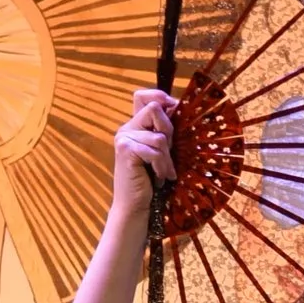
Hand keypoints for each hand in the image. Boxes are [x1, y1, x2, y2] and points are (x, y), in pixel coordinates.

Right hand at [110, 85, 176, 214]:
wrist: (136, 206)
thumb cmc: (152, 180)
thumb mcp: (162, 151)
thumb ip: (165, 131)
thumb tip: (180, 107)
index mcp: (135, 125)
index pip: (143, 96)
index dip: (160, 97)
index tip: (174, 110)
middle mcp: (126, 128)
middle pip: (154, 108)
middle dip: (168, 130)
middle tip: (167, 153)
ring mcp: (123, 138)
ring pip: (159, 135)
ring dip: (167, 157)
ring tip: (164, 172)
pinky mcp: (125, 150)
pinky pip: (155, 150)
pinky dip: (162, 166)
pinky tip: (159, 178)